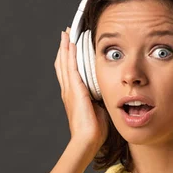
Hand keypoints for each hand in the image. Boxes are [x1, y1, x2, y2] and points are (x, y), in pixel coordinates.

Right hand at [54, 27, 108, 149]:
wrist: (87, 140)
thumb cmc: (94, 130)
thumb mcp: (99, 110)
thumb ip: (101, 99)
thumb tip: (109, 94)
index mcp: (74, 95)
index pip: (69, 72)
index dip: (69, 58)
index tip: (70, 46)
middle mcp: (69, 90)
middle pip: (63, 64)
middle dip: (65, 48)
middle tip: (66, 33)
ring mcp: (70, 89)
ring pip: (65, 62)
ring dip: (66, 46)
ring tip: (67, 33)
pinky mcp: (75, 90)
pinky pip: (71, 67)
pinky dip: (70, 54)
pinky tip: (71, 43)